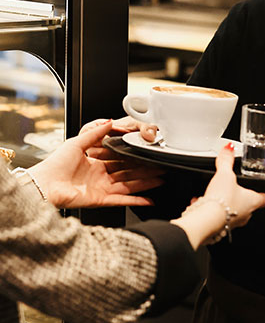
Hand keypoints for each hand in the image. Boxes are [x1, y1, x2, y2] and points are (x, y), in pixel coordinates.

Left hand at [32, 119, 163, 208]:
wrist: (44, 184)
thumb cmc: (55, 164)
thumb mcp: (77, 142)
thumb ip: (95, 132)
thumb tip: (109, 121)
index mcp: (96, 164)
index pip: (121, 160)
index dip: (135, 157)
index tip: (147, 154)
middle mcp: (101, 177)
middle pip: (129, 173)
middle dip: (146, 171)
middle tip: (161, 167)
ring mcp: (102, 189)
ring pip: (130, 185)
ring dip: (146, 183)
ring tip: (161, 179)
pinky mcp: (101, 200)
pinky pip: (122, 200)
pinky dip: (136, 201)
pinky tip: (149, 199)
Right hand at [172, 143, 264, 247]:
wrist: (206, 222)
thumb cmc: (221, 202)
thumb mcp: (225, 175)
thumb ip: (226, 161)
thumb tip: (228, 149)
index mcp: (253, 201)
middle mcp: (245, 215)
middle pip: (248, 205)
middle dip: (241, 197)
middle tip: (235, 188)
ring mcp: (233, 224)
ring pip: (231, 212)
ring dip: (223, 204)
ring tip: (213, 195)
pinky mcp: (220, 229)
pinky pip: (216, 218)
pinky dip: (209, 211)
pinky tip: (200, 203)